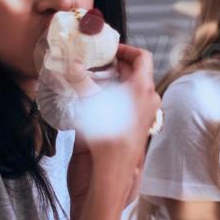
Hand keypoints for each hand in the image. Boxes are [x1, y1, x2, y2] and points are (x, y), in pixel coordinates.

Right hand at [82, 43, 158, 197]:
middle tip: (94, 62)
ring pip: (131, 87)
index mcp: (143, 88)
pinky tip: (96, 99)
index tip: (109, 49)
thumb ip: (81, 80)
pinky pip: (129, 103)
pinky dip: (115, 96)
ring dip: (113, 80)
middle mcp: (148, 99)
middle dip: (114, 65)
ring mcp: (145, 113)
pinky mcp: (137, 125)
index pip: (142, 57)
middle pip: (135, 72)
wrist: (112, 170)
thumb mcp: (91, 102)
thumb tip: (72, 64)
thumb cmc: (107, 137)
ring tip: (91, 78)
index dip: (126, 49)